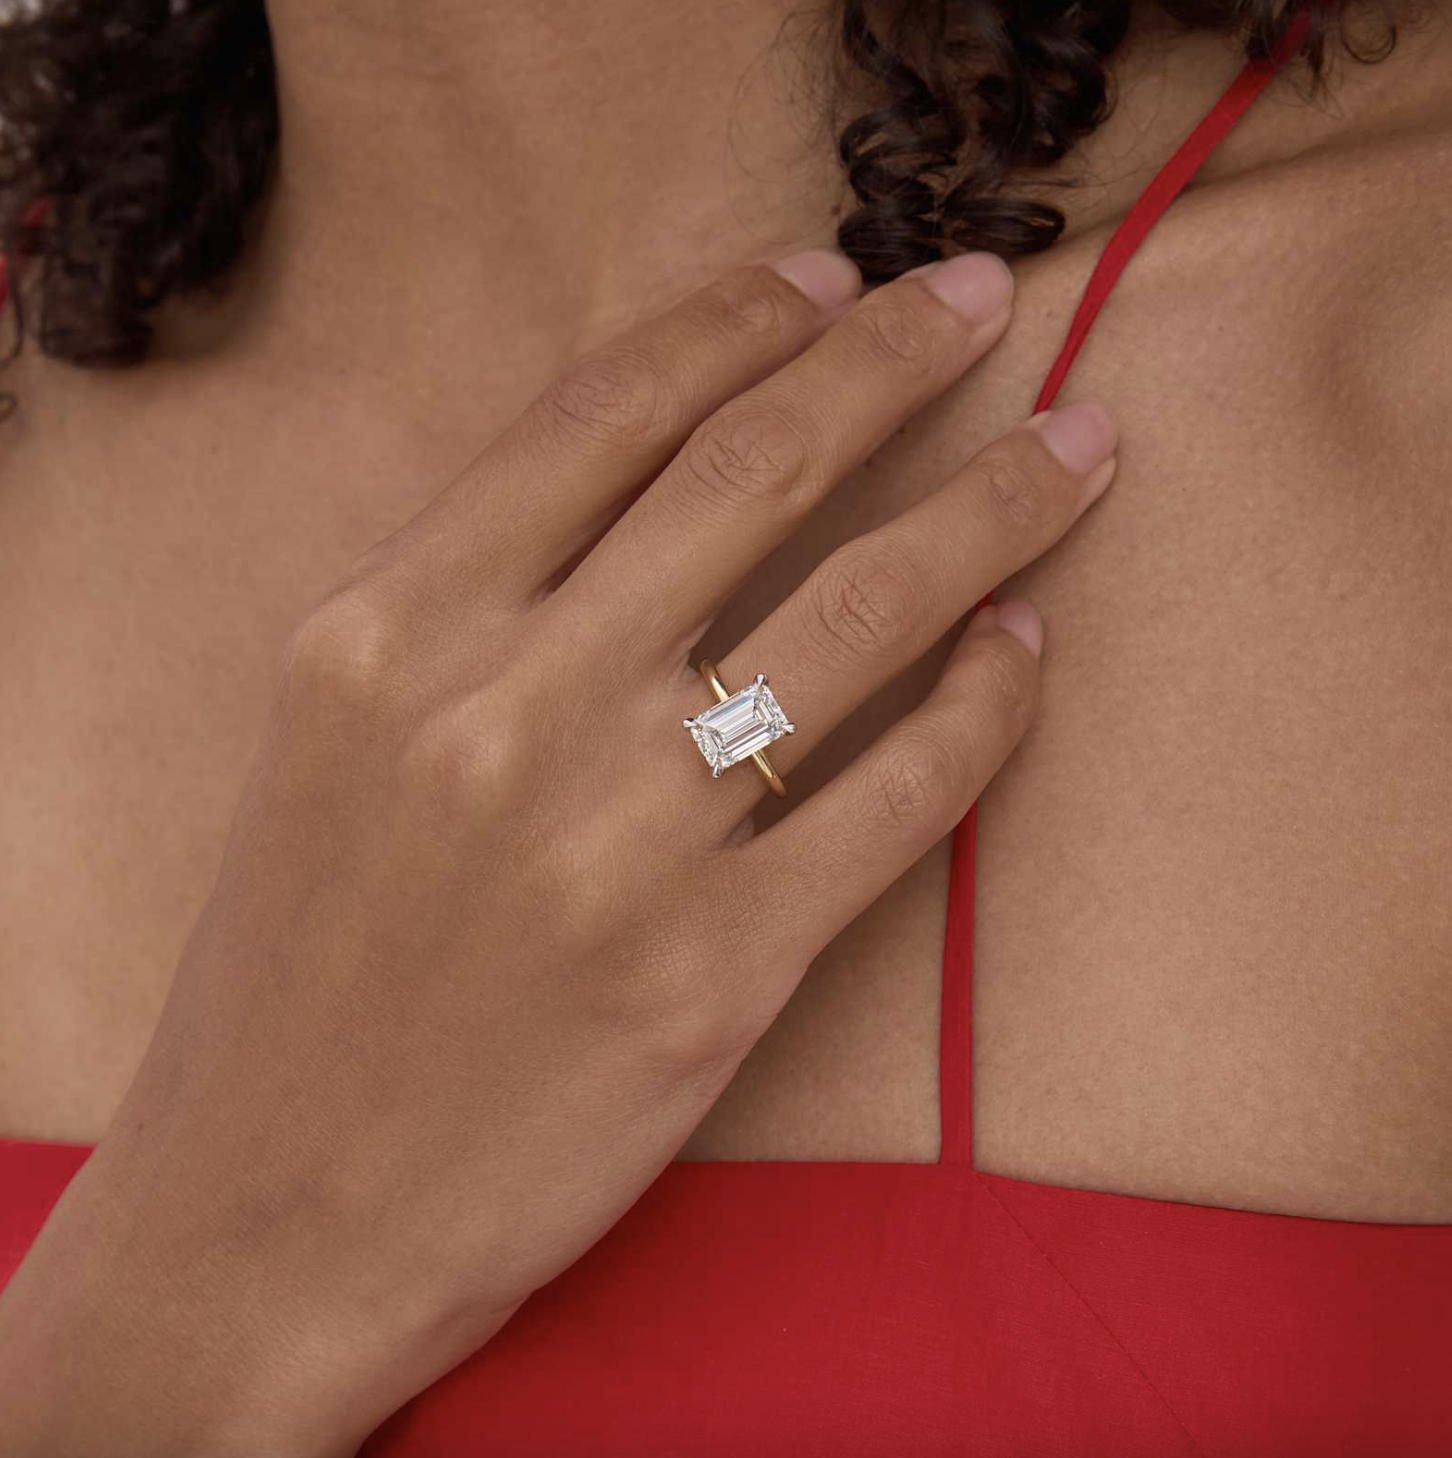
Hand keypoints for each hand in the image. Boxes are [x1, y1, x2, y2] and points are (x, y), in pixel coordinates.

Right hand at [0, 247, 1115, 1456]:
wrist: (272, 1210)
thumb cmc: (300, 970)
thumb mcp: (338, 739)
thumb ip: (474, 605)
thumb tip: (662, 487)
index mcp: (386, 633)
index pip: (599, 413)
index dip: (734, 320)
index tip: (830, 275)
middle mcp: (504, 708)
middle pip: (753, 469)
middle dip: (893, 358)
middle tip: (981, 295)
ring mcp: (621, 841)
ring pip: (866, 610)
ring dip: (996, 508)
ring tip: (1076, 448)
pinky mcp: (718, 972)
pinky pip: (901, 793)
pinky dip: (989, 704)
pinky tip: (1024, 645)